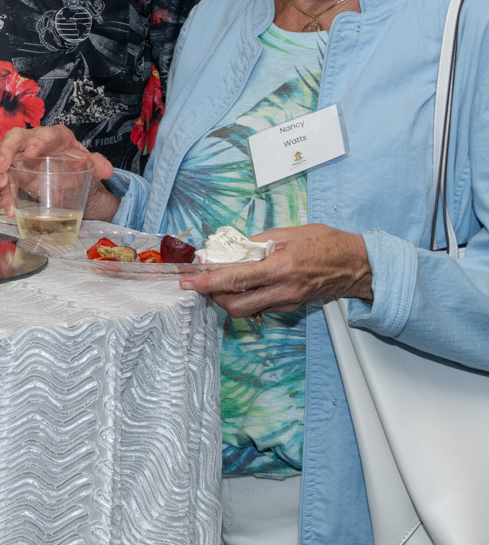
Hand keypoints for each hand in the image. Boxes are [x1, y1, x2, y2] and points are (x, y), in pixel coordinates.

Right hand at [0, 126, 118, 220]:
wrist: (75, 185)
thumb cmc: (82, 170)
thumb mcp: (92, 168)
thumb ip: (99, 166)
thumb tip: (106, 170)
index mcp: (57, 137)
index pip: (45, 134)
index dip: (36, 141)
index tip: (31, 153)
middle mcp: (36, 141)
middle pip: (16, 137)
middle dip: (6, 149)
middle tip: (4, 167)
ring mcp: (22, 155)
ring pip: (4, 153)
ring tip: (2, 186)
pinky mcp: (16, 172)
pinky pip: (6, 178)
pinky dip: (4, 193)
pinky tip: (8, 208)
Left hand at [178, 224, 372, 316]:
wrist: (357, 265)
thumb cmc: (325, 243)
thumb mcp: (286, 234)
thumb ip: (253, 243)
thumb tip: (225, 248)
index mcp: (279, 268)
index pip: (234, 279)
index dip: (206, 282)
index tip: (188, 282)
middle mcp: (282, 290)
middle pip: (235, 305)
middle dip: (213, 295)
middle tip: (203, 281)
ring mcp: (287, 302)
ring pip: (246, 310)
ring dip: (228, 298)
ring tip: (222, 280)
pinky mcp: (291, 307)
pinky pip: (260, 307)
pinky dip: (245, 298)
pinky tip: (244, 284)